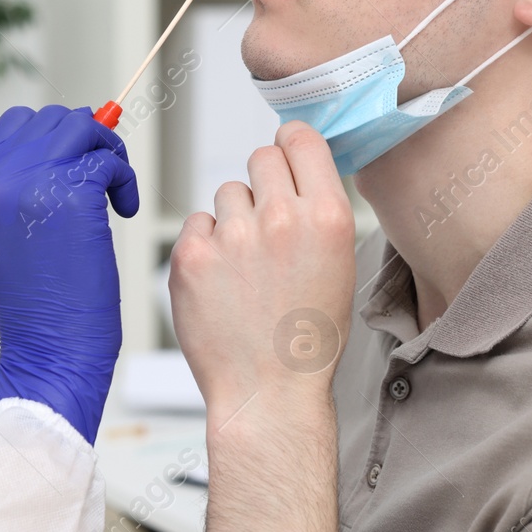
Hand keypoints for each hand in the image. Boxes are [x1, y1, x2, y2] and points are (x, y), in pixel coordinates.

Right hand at [0, 105, 138, 442]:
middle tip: (102, 181)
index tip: (76, 168)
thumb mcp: (9, 230)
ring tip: (113, 194)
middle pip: (54, 119)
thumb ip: (23, 180)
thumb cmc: (40, 299)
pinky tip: (124, 211)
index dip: (56, 139)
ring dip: (107, 154)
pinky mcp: (71, 195)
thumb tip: (74, 134)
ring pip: (84, 129)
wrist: (50, 347)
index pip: (17, 123)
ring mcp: (30, 183)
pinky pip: (109, 161)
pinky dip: (125, 180)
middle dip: (86, 143)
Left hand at [169, 121, 356, 420]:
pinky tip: (222, 282)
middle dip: (263, 185)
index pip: (301, 139)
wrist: (267, 392)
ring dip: (234, 219)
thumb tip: (297, 171)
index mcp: (326, 217)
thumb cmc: (306, 337)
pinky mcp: (192, 255)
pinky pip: (197, 223)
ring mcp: (232, 236)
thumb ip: (317, 212)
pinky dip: (206, 246)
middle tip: (266, 226)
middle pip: (261, 158)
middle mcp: (280, 219)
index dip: (290, 144)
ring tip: (246, 268)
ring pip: (228, 193)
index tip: (285, 153)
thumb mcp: (340, 265)